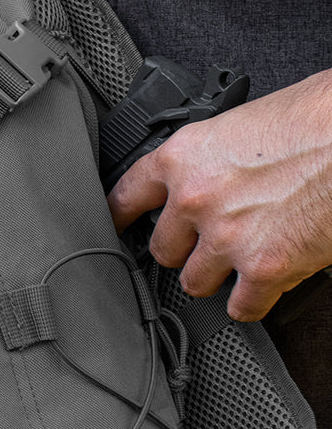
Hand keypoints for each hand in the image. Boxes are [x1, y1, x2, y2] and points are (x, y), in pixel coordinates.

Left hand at [107, 68, 331, 321]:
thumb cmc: (312, 121)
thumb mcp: (238, 126)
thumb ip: (206, 161)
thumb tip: (196, 180)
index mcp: (183, 158)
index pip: (126, 196)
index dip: (118, 216)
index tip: (116, 227)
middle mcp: (195, 198)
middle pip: (162, 249)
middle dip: (183, 250)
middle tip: (206, 243)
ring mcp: (227, 236)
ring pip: (194, 283)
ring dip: (213, 278)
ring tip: (236, 263)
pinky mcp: (265, 268)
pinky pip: (240, 307)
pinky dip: (250, 303)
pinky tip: (259, 290)